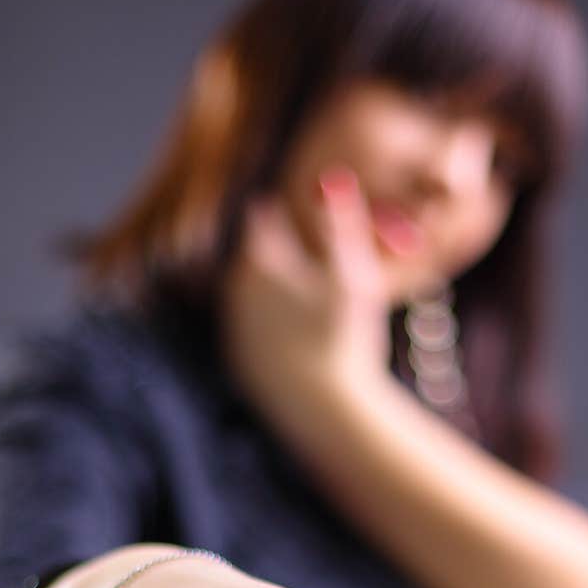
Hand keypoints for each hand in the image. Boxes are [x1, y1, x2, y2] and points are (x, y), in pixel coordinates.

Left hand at [219, 164, 393, 411]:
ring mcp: (236, 333)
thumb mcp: (351, 274)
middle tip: (285, 244)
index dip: (277, 213)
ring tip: (293, 291)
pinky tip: (293, 334)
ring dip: (267, 291)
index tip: (284, 208)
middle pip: (251, 261)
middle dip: (269, 252)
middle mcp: (238, 297)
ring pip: (248, 298)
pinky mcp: (242, 364)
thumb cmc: (341, 338)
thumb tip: (333, 178)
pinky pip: (252, 333)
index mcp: (261, 266)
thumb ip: (341, 224)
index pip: (262, 223)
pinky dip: (268, 326)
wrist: (324, 409)